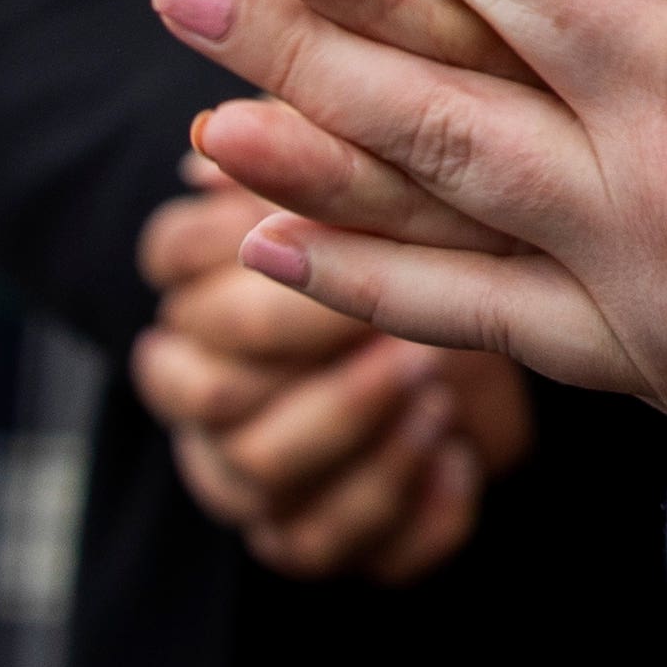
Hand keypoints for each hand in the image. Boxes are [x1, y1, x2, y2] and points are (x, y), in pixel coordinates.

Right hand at [132, 163, 531, 583]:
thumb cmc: (434, 224)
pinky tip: (458, 464)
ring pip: (260, 472)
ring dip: (356, 433)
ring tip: (439, 395)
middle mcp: (198, 379)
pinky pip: (322, 545)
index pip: (174, 260)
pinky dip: (396, 509)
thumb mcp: (396, 172)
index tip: (333, 232)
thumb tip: (239, 122)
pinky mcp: (302, 533)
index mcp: (197, 276)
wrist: (492, 324)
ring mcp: (242, 465)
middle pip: (213, 385)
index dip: (249, 250)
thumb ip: (331, 135)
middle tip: (409, 334)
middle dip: (310, 350)